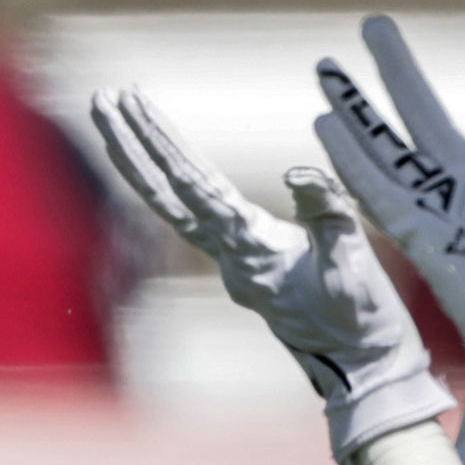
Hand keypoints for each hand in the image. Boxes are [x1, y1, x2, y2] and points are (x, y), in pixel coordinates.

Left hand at [91, 88, 455, 464]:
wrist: (363, 367)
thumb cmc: (363, 319)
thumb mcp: (355, 261)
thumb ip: (328, 213)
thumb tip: (296, 171)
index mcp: (253, 250)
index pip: (196, 188)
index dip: (164, 144)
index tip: (135, 104)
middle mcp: (230, 257)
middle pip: (165, 194)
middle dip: (130, 144)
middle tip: (101, 98)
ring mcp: (232, 262)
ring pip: (172, 205)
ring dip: (140, 159)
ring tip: (114, 112)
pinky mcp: (243, 264)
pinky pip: (193, 216)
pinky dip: (168, 183)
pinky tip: (157, 159)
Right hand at [314, 11, 464, 462]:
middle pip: (431, 116)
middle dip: (402, 73)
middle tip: (374, 25)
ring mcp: (449, 210)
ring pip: (395, 145)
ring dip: (361, 106)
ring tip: (327, 64)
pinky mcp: (426, 236)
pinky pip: (382, 192)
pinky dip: (353, 159)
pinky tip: (326, 123)